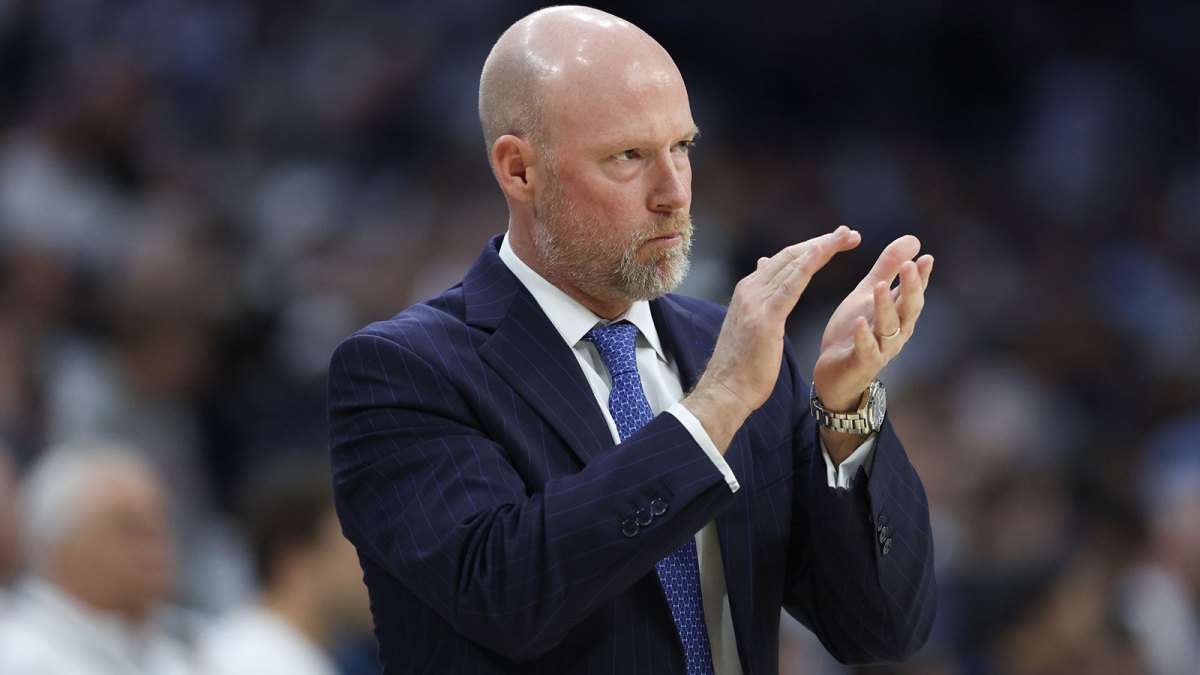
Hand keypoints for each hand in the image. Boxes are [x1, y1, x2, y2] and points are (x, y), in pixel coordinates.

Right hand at [685, 226, 861, 449]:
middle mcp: (750, 289)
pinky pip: (791, 285)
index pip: (783, 260)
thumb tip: (764, 265)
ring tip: (846, 236)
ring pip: (792, 264)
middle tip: (849, 233)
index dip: (811, 248)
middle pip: (790, 255)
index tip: (836, 241)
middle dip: (822, 242)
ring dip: (822, 247)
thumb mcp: (751, 322)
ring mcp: (755, 301)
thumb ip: (761, 295)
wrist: (726, 390)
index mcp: (748, 291)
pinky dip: (807, 264)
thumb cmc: (742, 364)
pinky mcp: (764, 317)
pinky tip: (824, 251)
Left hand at [812, 235, 932, 413]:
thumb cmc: (854, 331)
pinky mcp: (862, 364)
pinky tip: (860, 323)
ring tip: (879, 285)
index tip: (926, 257)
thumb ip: (886, 268)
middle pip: (908, 309)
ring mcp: (881, 349)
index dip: (921, 277)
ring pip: (888, 327)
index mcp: (899, 314)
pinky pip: (866, 350)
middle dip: (910, 288)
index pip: (913, 292)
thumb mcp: (867, 294)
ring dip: (885, 306)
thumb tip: (913, 239)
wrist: (834, 373)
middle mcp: (896, 332)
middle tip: (910, 266)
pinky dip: (864, 337)